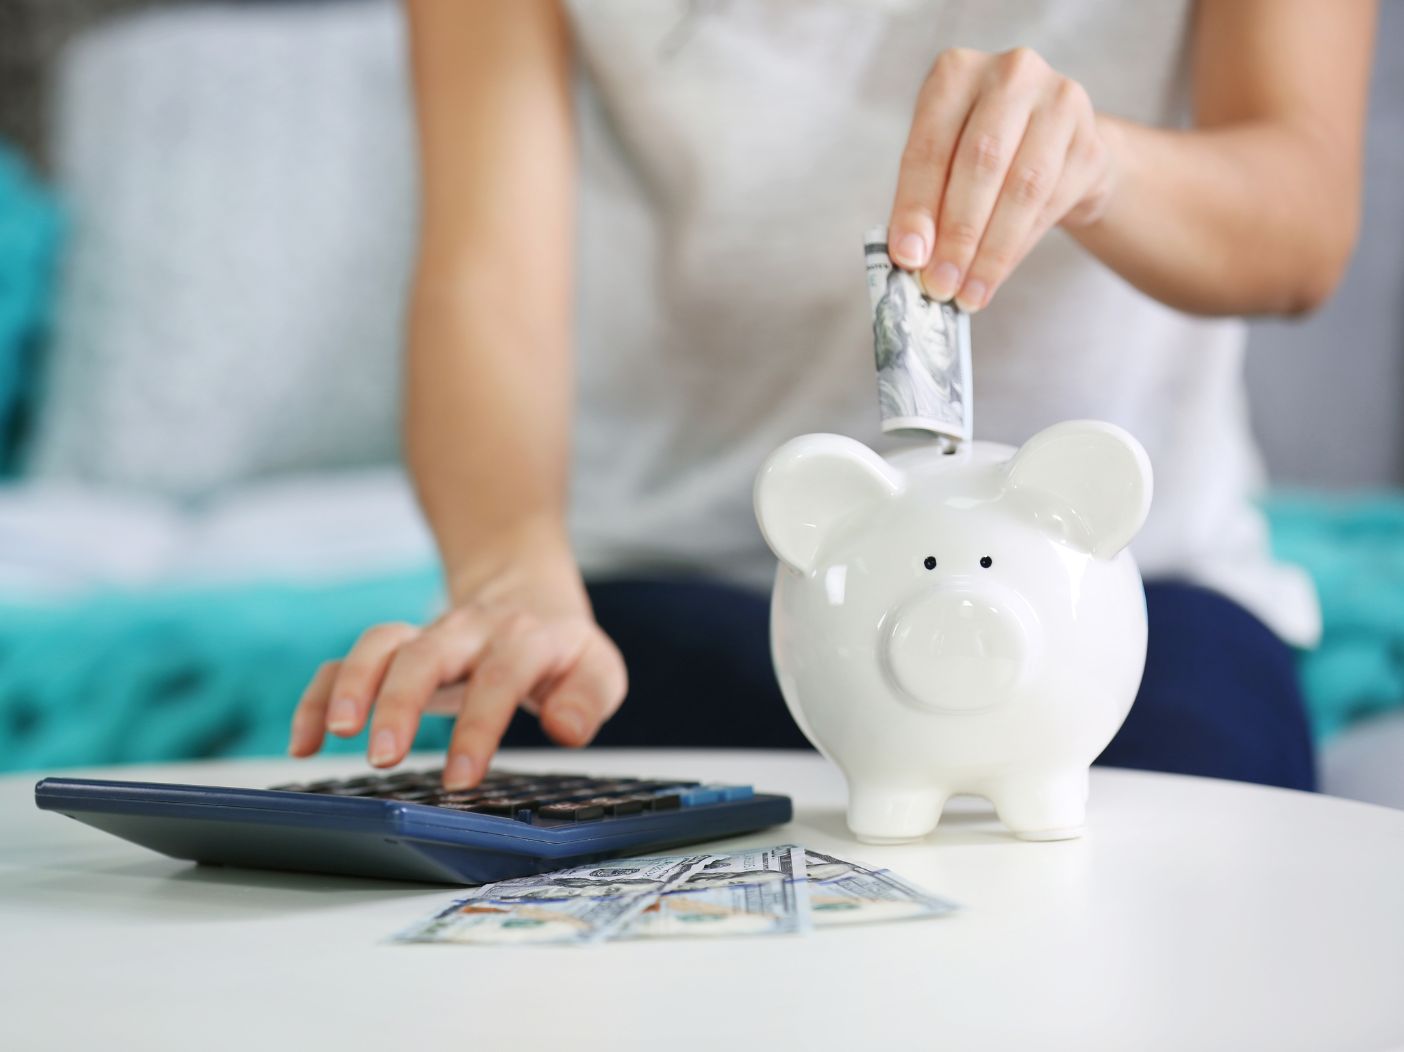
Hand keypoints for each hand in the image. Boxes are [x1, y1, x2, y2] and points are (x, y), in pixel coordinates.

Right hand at [287, 529, 626, 788]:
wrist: (525, 589)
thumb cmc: (560, 646)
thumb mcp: (596, 669)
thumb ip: (588, 699)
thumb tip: (566, 729)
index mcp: (525, 639)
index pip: (500, 677)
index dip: (478, 726)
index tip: (460, 779)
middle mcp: (469, 632)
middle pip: (427, 654)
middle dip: (400, 703)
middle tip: (384, 756)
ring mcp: (426, 635)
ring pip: (380, 645)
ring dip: (352, 686)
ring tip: (335, 735)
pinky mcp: (395, 648)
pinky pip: (347, 662)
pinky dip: (319, 696)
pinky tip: (303, 741)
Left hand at [888, 47, 1118, 311]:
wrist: (1052, 145)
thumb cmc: (980, 155)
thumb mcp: (941, 164)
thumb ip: (923, 202)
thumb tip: (911, 258)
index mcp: (956, 73)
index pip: (931, 148)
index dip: (916, 208)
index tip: (908, 258)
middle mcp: (1011, 75)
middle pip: (981, 163)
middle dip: (957, 235)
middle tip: (940, 285)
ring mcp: (1059, 102)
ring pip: (1023, 188)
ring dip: (991, 251)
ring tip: (967, 293)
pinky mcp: (1091, 141)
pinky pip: (1051, 204)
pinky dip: (1018, 248)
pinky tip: (995, 276)